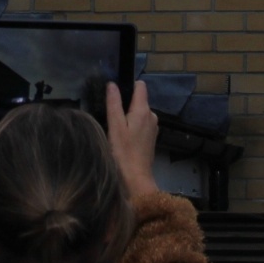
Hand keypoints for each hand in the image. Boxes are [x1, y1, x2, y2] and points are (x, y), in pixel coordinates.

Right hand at [105, 81, 158, 198]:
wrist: (136, 178)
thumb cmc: (123, 151)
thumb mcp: (115, 125)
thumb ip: (114, 103)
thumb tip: (112, 84)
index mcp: (144, 110)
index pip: (141, 86)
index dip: (129, 84)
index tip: (116, 92)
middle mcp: (152, 116)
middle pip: (139, 100)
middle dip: (126, 102)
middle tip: (110, 113)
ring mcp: (153, 128)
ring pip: (139, 112)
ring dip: (129, 116)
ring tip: (115, 126)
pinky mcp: (151, 138)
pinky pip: (141, 123)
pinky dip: (132, 125)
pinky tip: (123, 136)